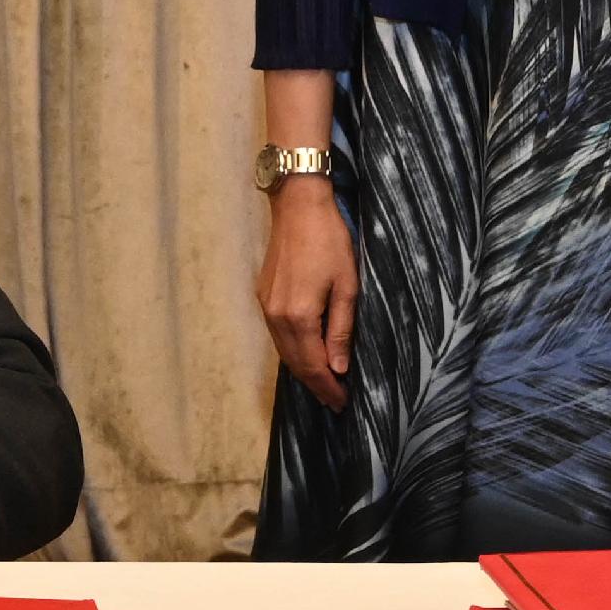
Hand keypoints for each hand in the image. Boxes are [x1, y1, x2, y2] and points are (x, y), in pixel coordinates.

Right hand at [258, 183, 357, 410]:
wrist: (298, 206)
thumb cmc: (330, 241)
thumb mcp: (347, 285)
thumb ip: (341, 328)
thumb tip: (338, 367)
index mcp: (299, 316)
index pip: (314, 365)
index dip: (328, 387)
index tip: (343, 402)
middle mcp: (276, 317)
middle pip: (295, 363)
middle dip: (315, 385)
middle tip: (334, 401)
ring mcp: (266, 306)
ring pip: (284, 351)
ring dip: (303, 370)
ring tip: (323, 383)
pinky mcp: (263, 296)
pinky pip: (278, 335)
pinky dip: (293, 351)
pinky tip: (306, 354)